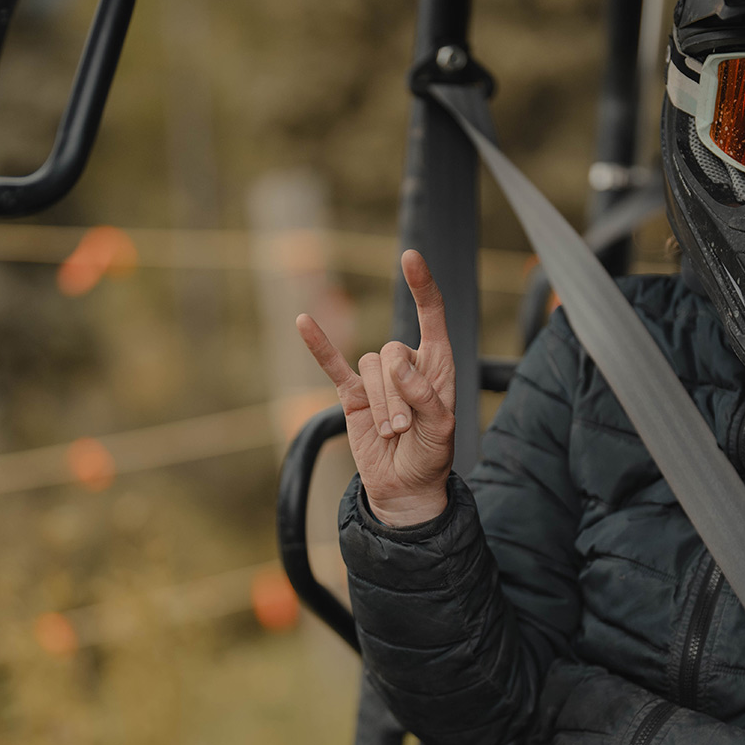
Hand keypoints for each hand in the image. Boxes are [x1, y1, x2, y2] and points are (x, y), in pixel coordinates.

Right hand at [297, 250, 454, 526]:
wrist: (405, 487)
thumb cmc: (431, 455)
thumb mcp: (440, 428)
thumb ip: (423, 394)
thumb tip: (395, 363)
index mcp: (437, 364)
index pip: (431, 314)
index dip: (422, 287)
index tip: (410, 257)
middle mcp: (406, 363)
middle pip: (393, 352)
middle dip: (398, 394)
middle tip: (406, 430)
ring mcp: (377, 378)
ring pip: (369, 366)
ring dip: (381, 404)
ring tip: (391, 433)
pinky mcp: (352, 394)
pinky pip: (332, 365)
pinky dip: (319, 345)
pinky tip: (303, 321)